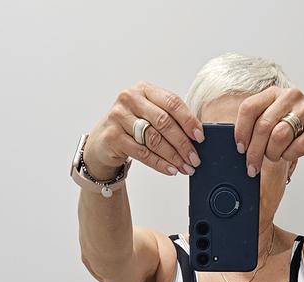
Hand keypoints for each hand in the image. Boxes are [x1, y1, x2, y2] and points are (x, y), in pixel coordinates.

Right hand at [84, 81, 204, 178]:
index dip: (188, 120)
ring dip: (173, 156)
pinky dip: (159, 163)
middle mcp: (130, 99)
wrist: (103, 141)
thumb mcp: (149, 115)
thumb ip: (169, 118)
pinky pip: (142, 153)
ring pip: (154, 139)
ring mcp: (119, 117)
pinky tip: (170, 170)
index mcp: (144, 89)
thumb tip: (196, 136)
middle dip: (183, 143)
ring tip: (184, 167)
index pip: (172, 102)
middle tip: (194, 158)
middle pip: (164, 122)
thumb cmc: (131, 127)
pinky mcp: (113, 137)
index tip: (200, 137)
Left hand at [234, 86, 303, 175]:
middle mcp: (290, 96)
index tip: (240, 149)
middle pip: (263, 126)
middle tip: (252, 167)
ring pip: (279, 137)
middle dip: (254, 152)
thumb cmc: (295, 132)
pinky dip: (290, 155)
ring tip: (275, 157)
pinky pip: (297, 147)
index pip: (249, 107)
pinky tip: (290, 154)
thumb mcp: (274, 123)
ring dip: (273, 154)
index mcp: (274, 93)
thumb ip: (257, 126)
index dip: (241, 131)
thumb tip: (240, 147)